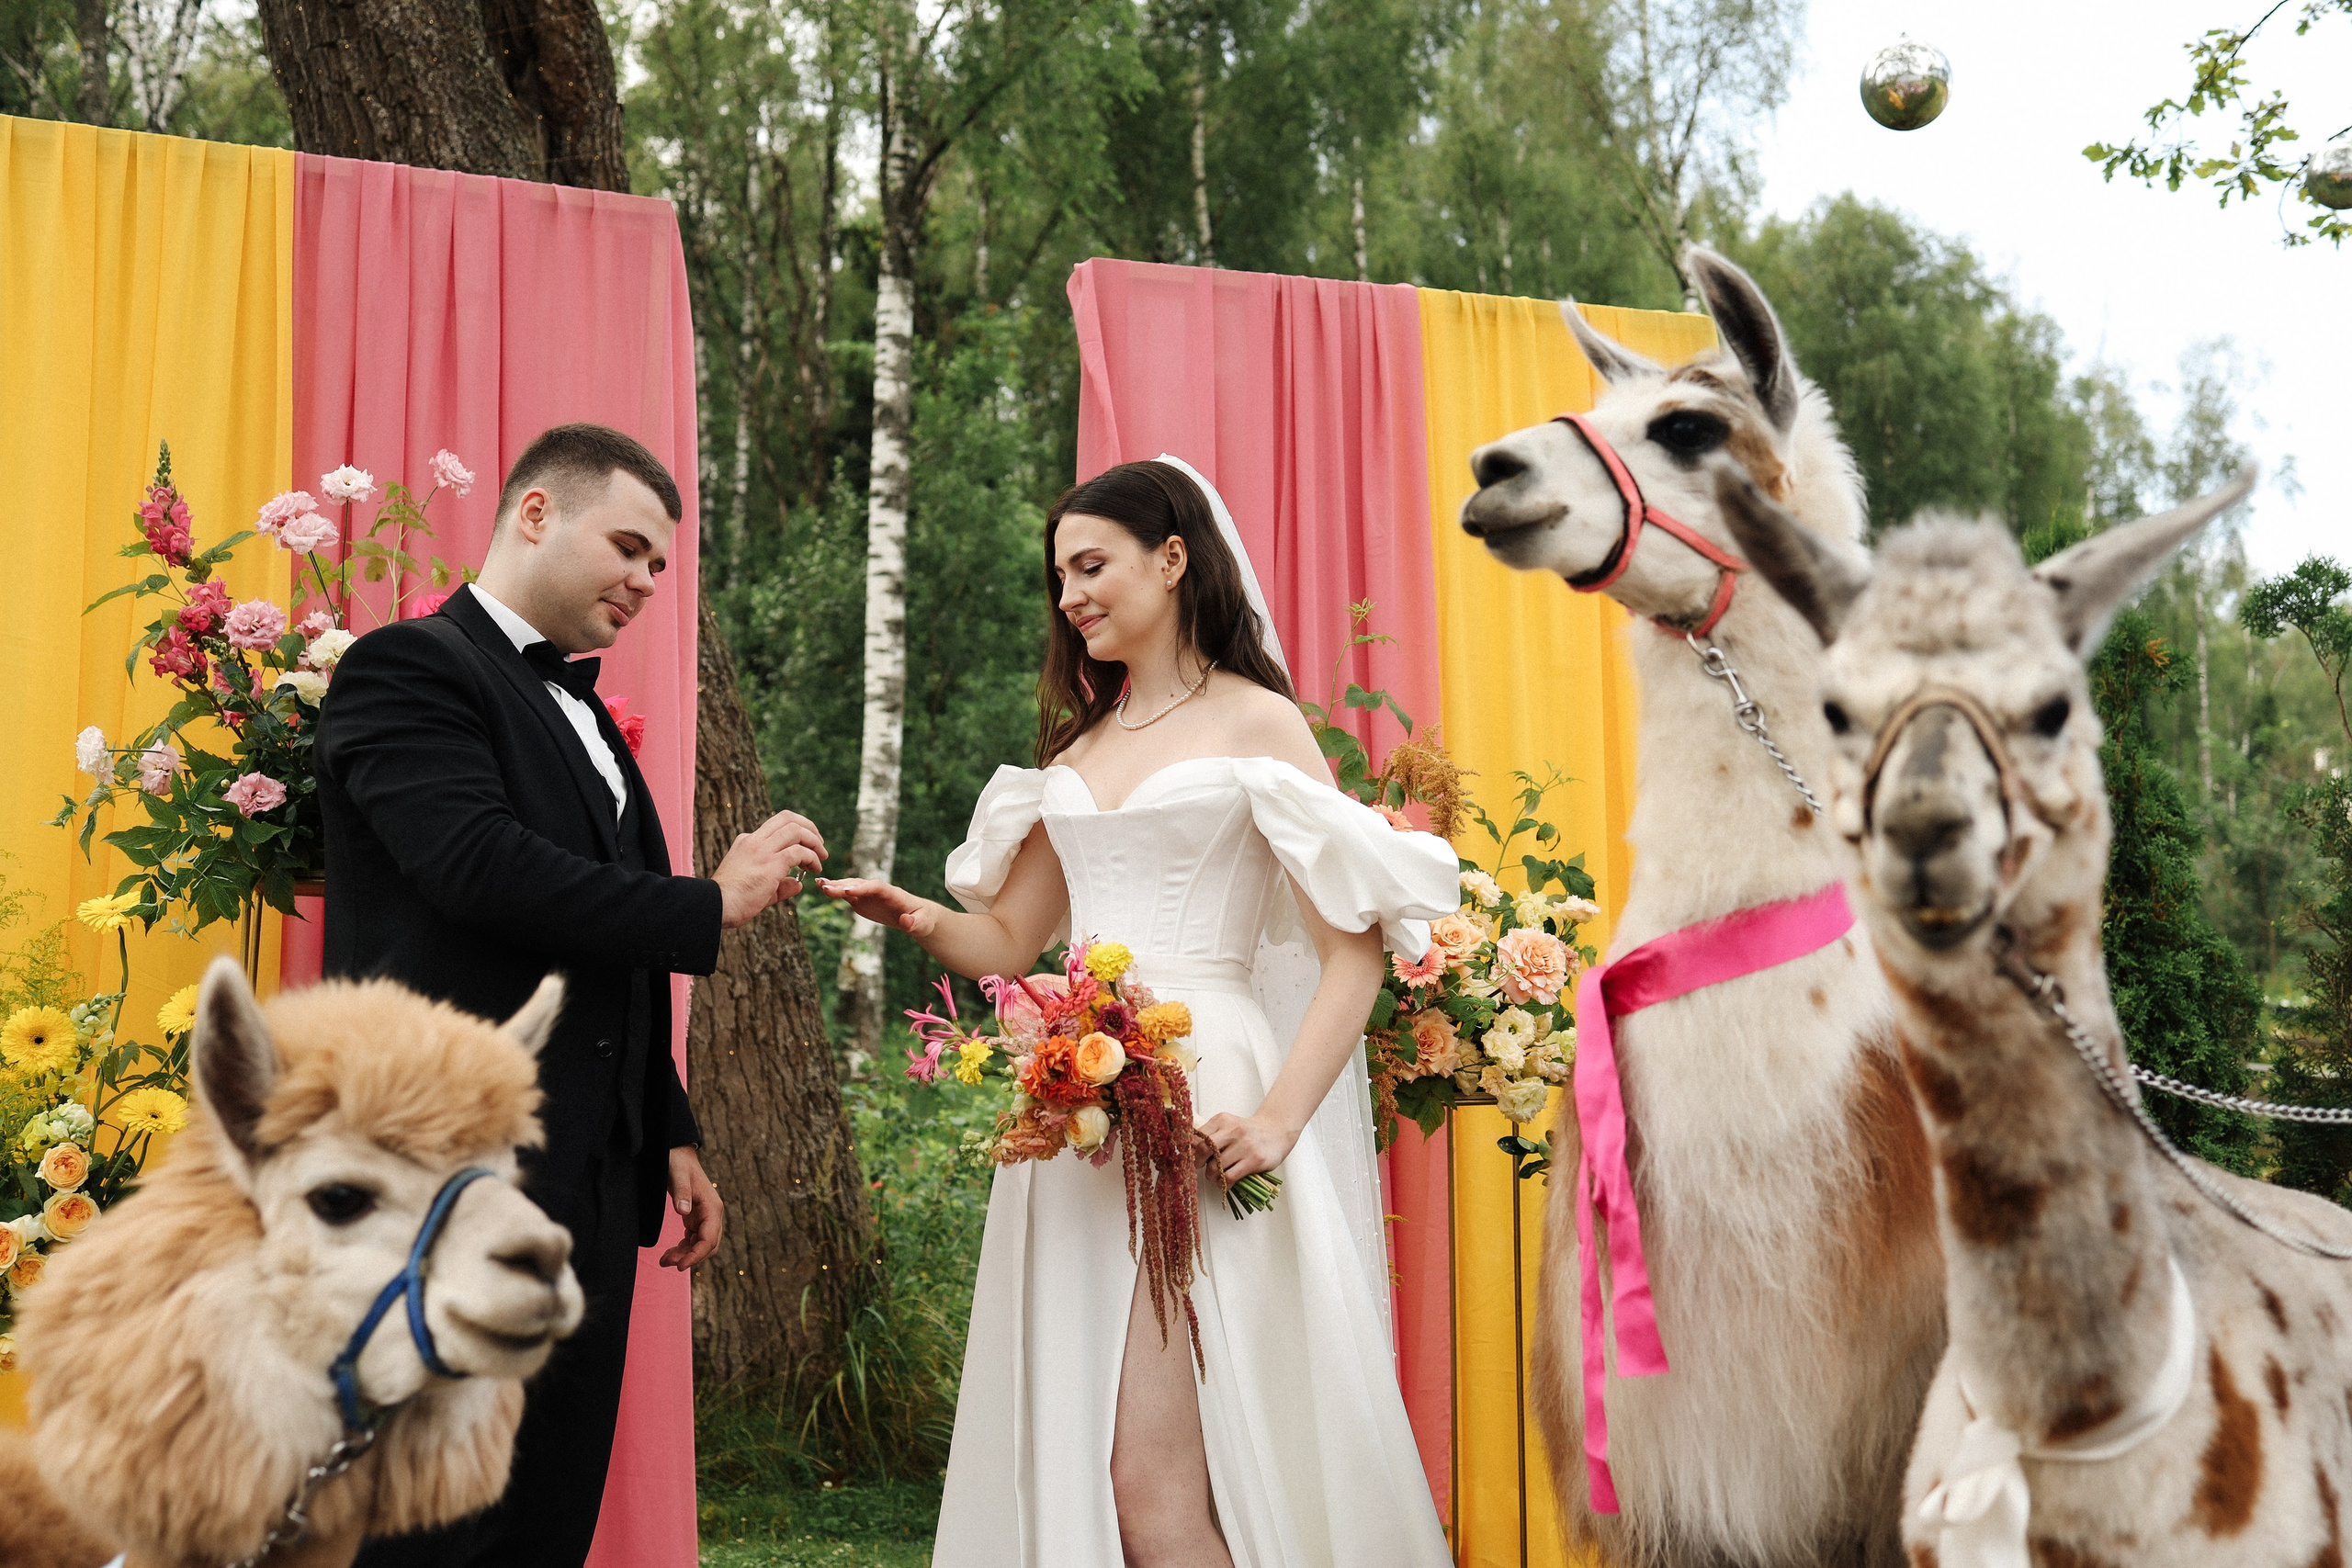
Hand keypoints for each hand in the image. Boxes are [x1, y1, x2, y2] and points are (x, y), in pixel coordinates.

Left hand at [659, 1146, 722, 1269]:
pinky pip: (694, 1240)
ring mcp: (705, 1217)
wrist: (678, 1155)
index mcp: (712, 1207)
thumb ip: (681, 1192)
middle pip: (708, 1246)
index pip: (709, 1239)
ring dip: (685, 1255)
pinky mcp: (696, 1219)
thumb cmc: (678, 1162)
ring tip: (664, 1260)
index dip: (696, 1255)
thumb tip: (683, 1212)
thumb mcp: (678, 1174)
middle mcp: (712, 1214)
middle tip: (667, 1262)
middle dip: (690, 1257)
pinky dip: (683, 1249)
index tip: (680, 1266)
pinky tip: (670, 1253)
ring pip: (701, 1245)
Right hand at [713, 810, 825, 928]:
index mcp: (746, 842)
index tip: (806, 845)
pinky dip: (811, 858)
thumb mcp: (757, 888)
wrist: (716, 905)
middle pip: (788, 818)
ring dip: (814, 842)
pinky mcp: (771, 863)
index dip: (796, 831)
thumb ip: (780, 885)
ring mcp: (762, 850)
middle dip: (809, 827)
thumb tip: (798, 884)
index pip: (775, 825)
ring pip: (796, 830)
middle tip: (820, 844)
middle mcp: (754, 840)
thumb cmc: (731, 901)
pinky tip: (814, 869)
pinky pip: (799, 852)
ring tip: (822, 857)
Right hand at [817, 877, 942, 938]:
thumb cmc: (923, 919)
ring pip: (851, 886)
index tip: (849, 891)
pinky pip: (847, 893)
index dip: (863, 888)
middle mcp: (879, 890)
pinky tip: (821, 887)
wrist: (917, 917)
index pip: (877, 887)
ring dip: (836, 885)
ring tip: (819, 885)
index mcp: (894, 894)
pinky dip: (835, 890)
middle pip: (860, 884)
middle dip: (844, 885)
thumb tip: (906, 922)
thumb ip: (914, 923)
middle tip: (826, 888)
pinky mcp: (862, 899)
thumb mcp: (922, 923)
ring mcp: (869, 894)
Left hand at [1196, 1112, 1297, 1186]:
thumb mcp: (1229, 1125)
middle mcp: (1233, 1131)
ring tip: (1216, 1176)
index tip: (1193, 1157)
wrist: (1276, 1131)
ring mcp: (1245, 1145)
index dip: (1191, 1150)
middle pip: (1203, 1149)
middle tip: (1201, 1167)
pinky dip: (1223, 1183)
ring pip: (1216, 1167)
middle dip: (1198, 1162)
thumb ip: (1211, 1134)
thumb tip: (1190, 1149)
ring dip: (1212, 1176)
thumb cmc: (1249, 1132)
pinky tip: (1225, 1182)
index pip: (1198, 1136)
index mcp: (1223, 1120)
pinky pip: (1230, 1177)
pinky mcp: (1254, 1160)